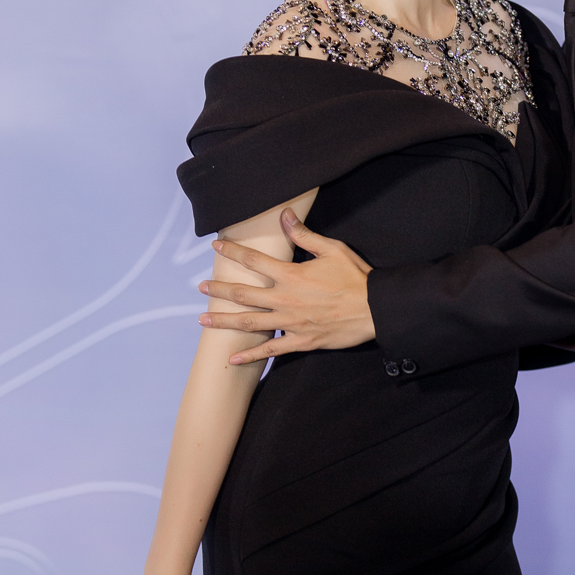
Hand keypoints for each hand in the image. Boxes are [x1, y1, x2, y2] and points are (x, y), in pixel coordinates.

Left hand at [198, 209, 375, 363]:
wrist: (374, 309)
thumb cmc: (354, 277)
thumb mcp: (332, 250)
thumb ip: (304, 235)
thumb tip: (284, 215)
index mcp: (291, 275)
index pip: (254, 261)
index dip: (232, 253)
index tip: (216, 248)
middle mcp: (285, 299)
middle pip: (243, 294)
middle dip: (219, 290)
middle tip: (201, 288)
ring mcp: (291, 322)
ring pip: (250, 323)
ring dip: (224, 322)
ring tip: (203, 320)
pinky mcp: (301, 341)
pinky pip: (271, 350)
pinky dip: (251, 356)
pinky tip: (233, 359)